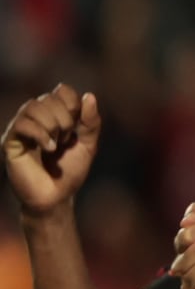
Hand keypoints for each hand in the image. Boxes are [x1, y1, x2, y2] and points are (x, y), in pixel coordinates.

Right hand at [6, 85, 100, 217]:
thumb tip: (89, 96)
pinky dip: (39, 133)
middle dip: (64, 116)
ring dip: (51, 123)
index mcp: (55, 117)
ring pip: (32, 107)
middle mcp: (36, 120)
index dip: (72, 101)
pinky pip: (21, 124)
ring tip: (58, 143)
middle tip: (68, 137)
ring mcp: (21, 130)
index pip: (61, 91)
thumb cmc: (70, 172)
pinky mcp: (10, 143)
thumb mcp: (88, 146)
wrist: (56, 197)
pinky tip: (49, 148)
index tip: (77, 124)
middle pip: (47, 98)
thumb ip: (91, 123)